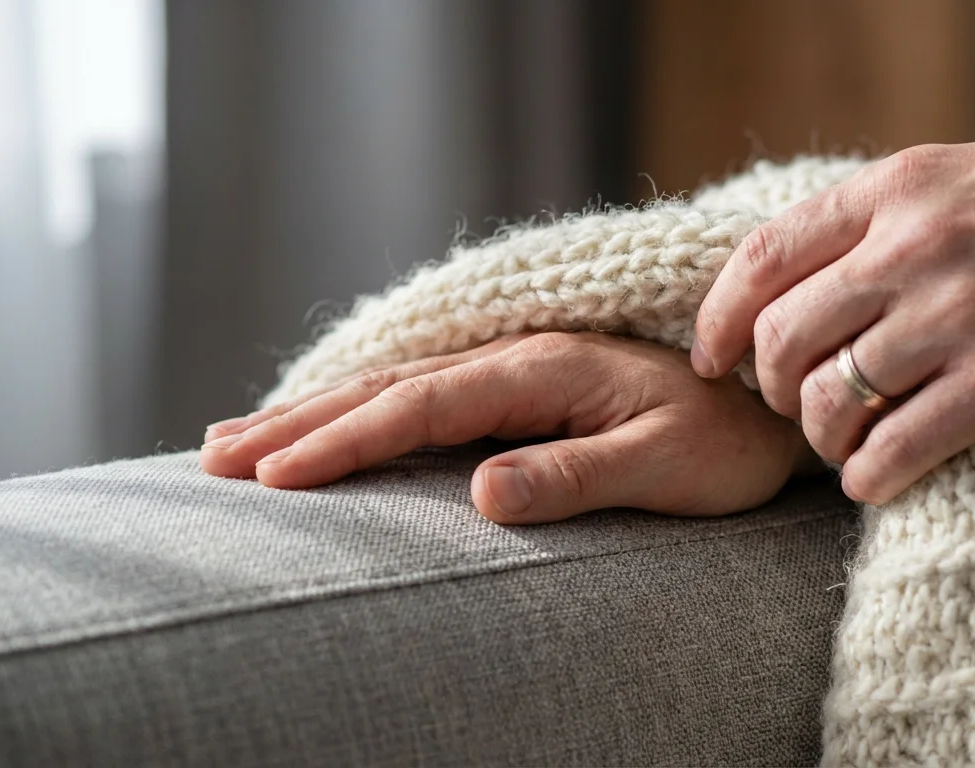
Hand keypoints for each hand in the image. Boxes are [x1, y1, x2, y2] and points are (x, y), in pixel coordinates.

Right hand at [200, 332, 811, 523]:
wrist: (761, 407)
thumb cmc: (722, 441)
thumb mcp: (661, 465)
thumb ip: (574, 475)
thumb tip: (480, 494)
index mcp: (540, 370)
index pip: (420, 406)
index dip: (344, 440)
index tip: (274, 476)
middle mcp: (514, 359)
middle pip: (386, 388)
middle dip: (298, 422)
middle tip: (213, 456)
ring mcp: (511, 371)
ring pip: (393, 388)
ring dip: (315, 413)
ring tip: (239, 439)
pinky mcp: (516, 390)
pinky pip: (421, 400)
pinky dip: (361, 413)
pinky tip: (329, 430)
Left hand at [692, 114, 974, 504]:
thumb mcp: (962, 176)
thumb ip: (882, 219)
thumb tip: (803, 279)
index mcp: (897, 189)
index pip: (762, 259)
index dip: (719, 319)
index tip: (712, 356)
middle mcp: (915, 247)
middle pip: (783, 339)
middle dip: (771, 389)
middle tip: (793, 407)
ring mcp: (960, 316)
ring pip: (831, 401)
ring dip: (822, 439)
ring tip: (845, 445)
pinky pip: (897, 448)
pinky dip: (869, 477)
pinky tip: (877, 479)